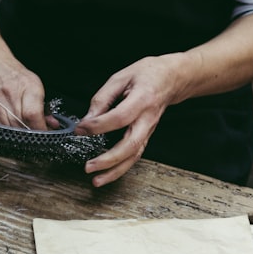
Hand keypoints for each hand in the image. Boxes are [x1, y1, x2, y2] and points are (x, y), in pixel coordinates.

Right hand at [0, 55, 55, 130]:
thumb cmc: (13, 74)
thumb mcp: (34, 85)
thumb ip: (44, 107)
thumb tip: (51, 125)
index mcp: (27, 86)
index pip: (33, 115)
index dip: (39, 129)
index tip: (42, 134)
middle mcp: (8, 92)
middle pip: (19, 126)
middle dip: (27, 133)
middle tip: (31, 131)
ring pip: (5, 129)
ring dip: (14, 133)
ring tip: (18, 127)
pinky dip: (0, 129)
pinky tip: (4, 122)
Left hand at [74, 55, 184, 186]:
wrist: (171, 79)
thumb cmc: (148, 74)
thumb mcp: (122, 77)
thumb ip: (103, 98)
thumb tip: (88, 118)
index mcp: (142, 99)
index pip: (119, 117)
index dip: (98, 125)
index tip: (80, 129)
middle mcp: (147, 119)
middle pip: (130, 144)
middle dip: (108, 159)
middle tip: (88, 166)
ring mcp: (148, 130)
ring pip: (134, 156)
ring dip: (114, 171)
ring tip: (96, 179)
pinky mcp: (145, 136)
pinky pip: (134, 156)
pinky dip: (120, 168)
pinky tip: (106, 175)